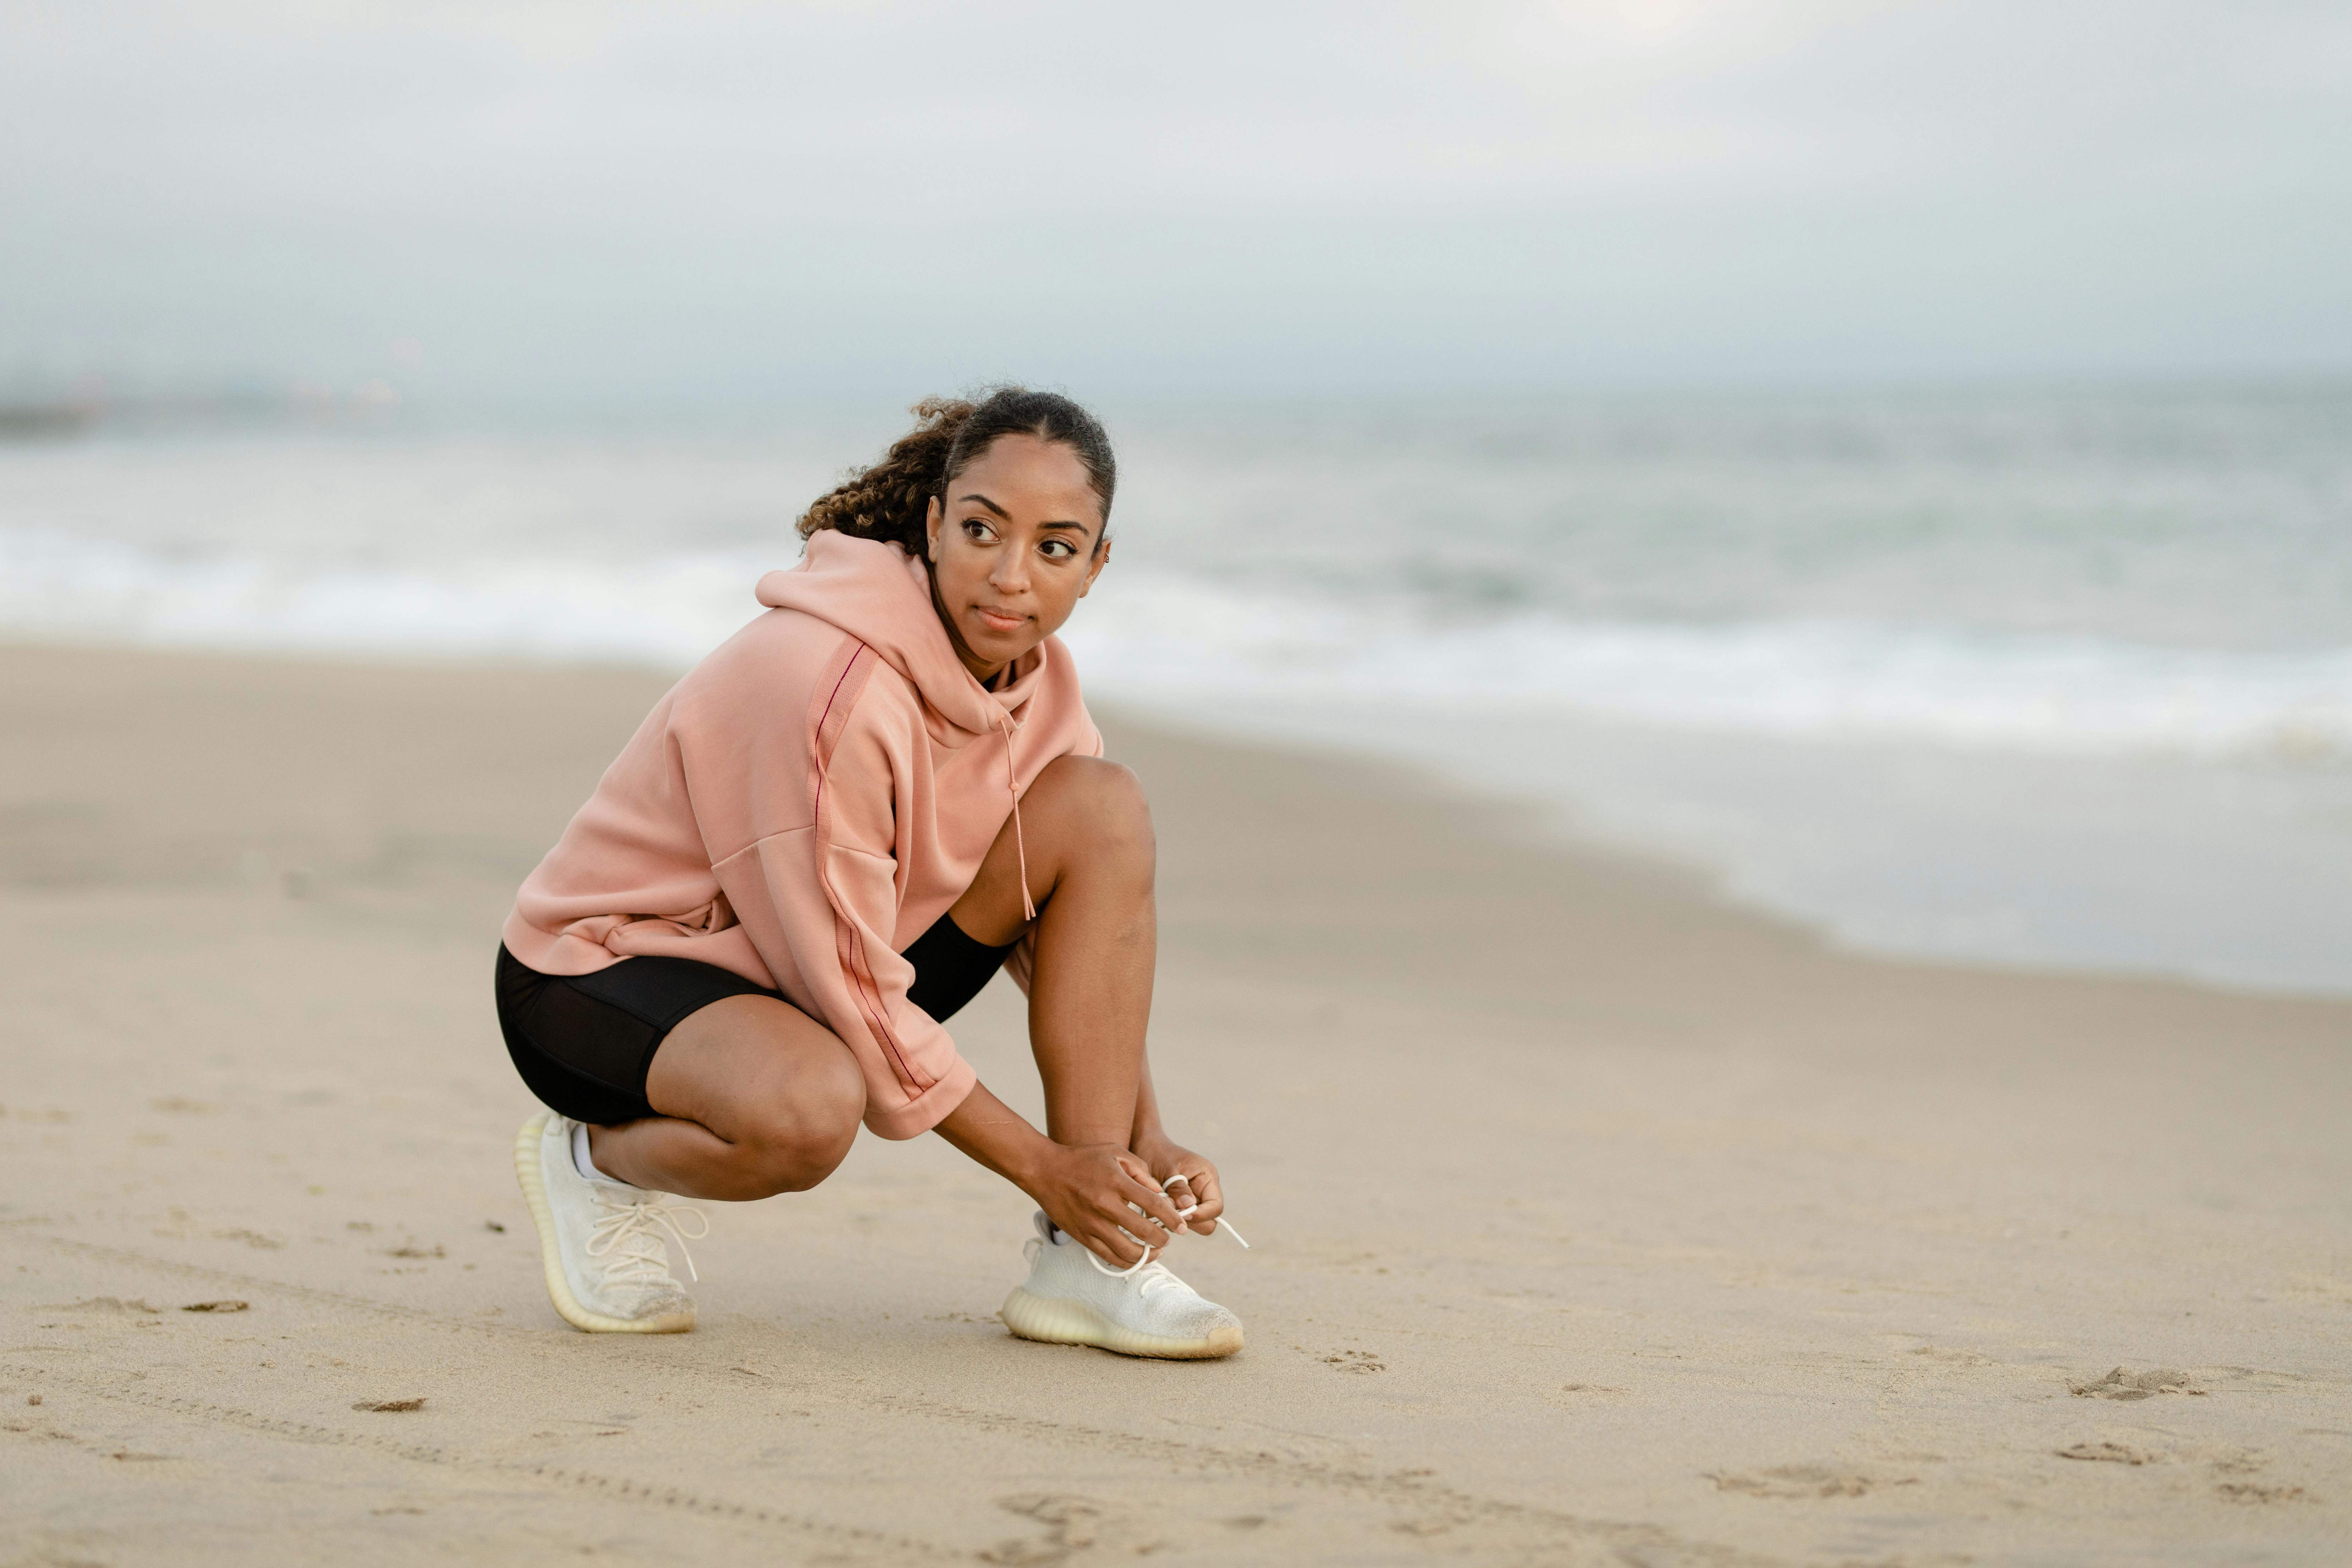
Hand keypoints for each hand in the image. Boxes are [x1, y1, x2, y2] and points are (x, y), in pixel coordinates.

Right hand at [1025, 1142, 1189, 1267]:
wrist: (1045, 1171)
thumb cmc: (1082, 1158)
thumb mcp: (1114, 1153)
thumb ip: (1140, 1170)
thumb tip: (1159, 1192)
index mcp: (1115, 1182)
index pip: (1153, 1205)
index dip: (1172, 1218)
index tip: (1182, 1225)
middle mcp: (1104, 1205)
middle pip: (1143, 1231)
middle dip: (1163, 1238)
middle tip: (1170, 1237)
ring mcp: (1092, 1223)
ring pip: (1126, 1250)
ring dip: (1147, 1254)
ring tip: (1157, 1251)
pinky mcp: (1081, 1236)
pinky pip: (1107, 1256)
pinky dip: (1125, 1261)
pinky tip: (1135, 1258)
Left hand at [1132, 1133, 1225, 1236]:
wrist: (1145, 1147)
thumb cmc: (1156, 1153)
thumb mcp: (1166, 1168)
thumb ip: (1177, 1188)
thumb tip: (1189, 1207)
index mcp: (1207, 1177)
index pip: (1216, 1207)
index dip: (1200, 1215)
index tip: (1179, 1215)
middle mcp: (1204, 1190)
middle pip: (1208, 1221)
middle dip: (1189, 1220)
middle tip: (1168, 1212)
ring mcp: (1194, 1199)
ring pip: (1193, 1224)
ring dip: (1176, 1219)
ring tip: (1159, 1206)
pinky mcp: (1181, 1204)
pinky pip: (1180, 1220)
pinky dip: (1169, 1218)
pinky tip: (1156, 1207)